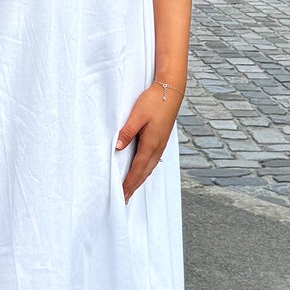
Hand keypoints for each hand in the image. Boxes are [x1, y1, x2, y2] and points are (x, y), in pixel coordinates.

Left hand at [115, 82, 182, 203]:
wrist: (171, 90)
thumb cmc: (154, 100)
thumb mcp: (138, 114)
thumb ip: (127, 131)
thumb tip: (118, 147)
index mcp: (151, 143)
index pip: (138, 169)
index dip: (129, 183)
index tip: (122, 195)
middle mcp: (158, 147)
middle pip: (144, 172)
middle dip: (134, 186)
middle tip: (125, 199)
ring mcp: (161, 144)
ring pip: (150, 168)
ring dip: (140, 180)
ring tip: (131, 189)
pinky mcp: (162, 139)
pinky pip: (153, 161)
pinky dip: (146, 170)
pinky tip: (142, 171)